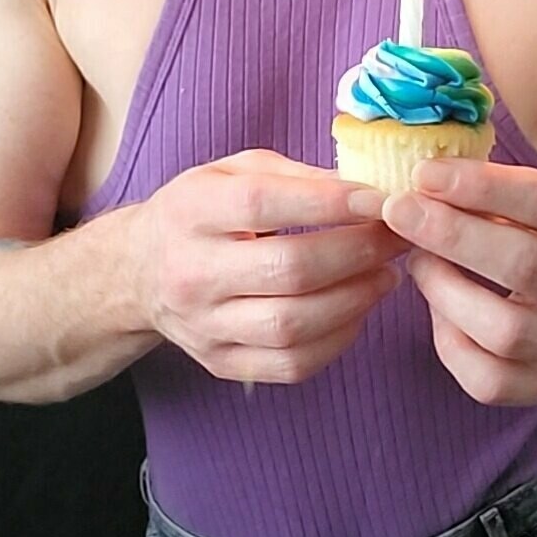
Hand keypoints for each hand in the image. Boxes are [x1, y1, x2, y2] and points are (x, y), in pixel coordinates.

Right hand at [134, 150, 409, 385]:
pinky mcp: (220, 362)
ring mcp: (204, 325)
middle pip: (289, 269)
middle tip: (397, 238)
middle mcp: (192, 272)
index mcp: (192, 211)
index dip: (330, 203)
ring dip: (356, 300)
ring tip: (386, 276)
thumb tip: (365, 190)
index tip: (380, 199)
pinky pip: (291, 364)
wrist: (139, 271)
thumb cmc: (201, 212)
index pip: (265, 205)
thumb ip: (295, 176)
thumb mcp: (233, 172)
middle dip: (358, 253)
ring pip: (293, 324)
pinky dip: (337, 341)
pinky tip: (356, 312)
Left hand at [380, 159, 536, 405]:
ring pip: (505, 330)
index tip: (424, 173)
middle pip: (525, 264)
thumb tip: (422, 176)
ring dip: (446, 290)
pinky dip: (450, 343)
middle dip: (452, 234)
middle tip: (399, 211)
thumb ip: (496, 189)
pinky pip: (489, 379)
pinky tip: (440, 311)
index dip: (480, 185)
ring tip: (419, 261)